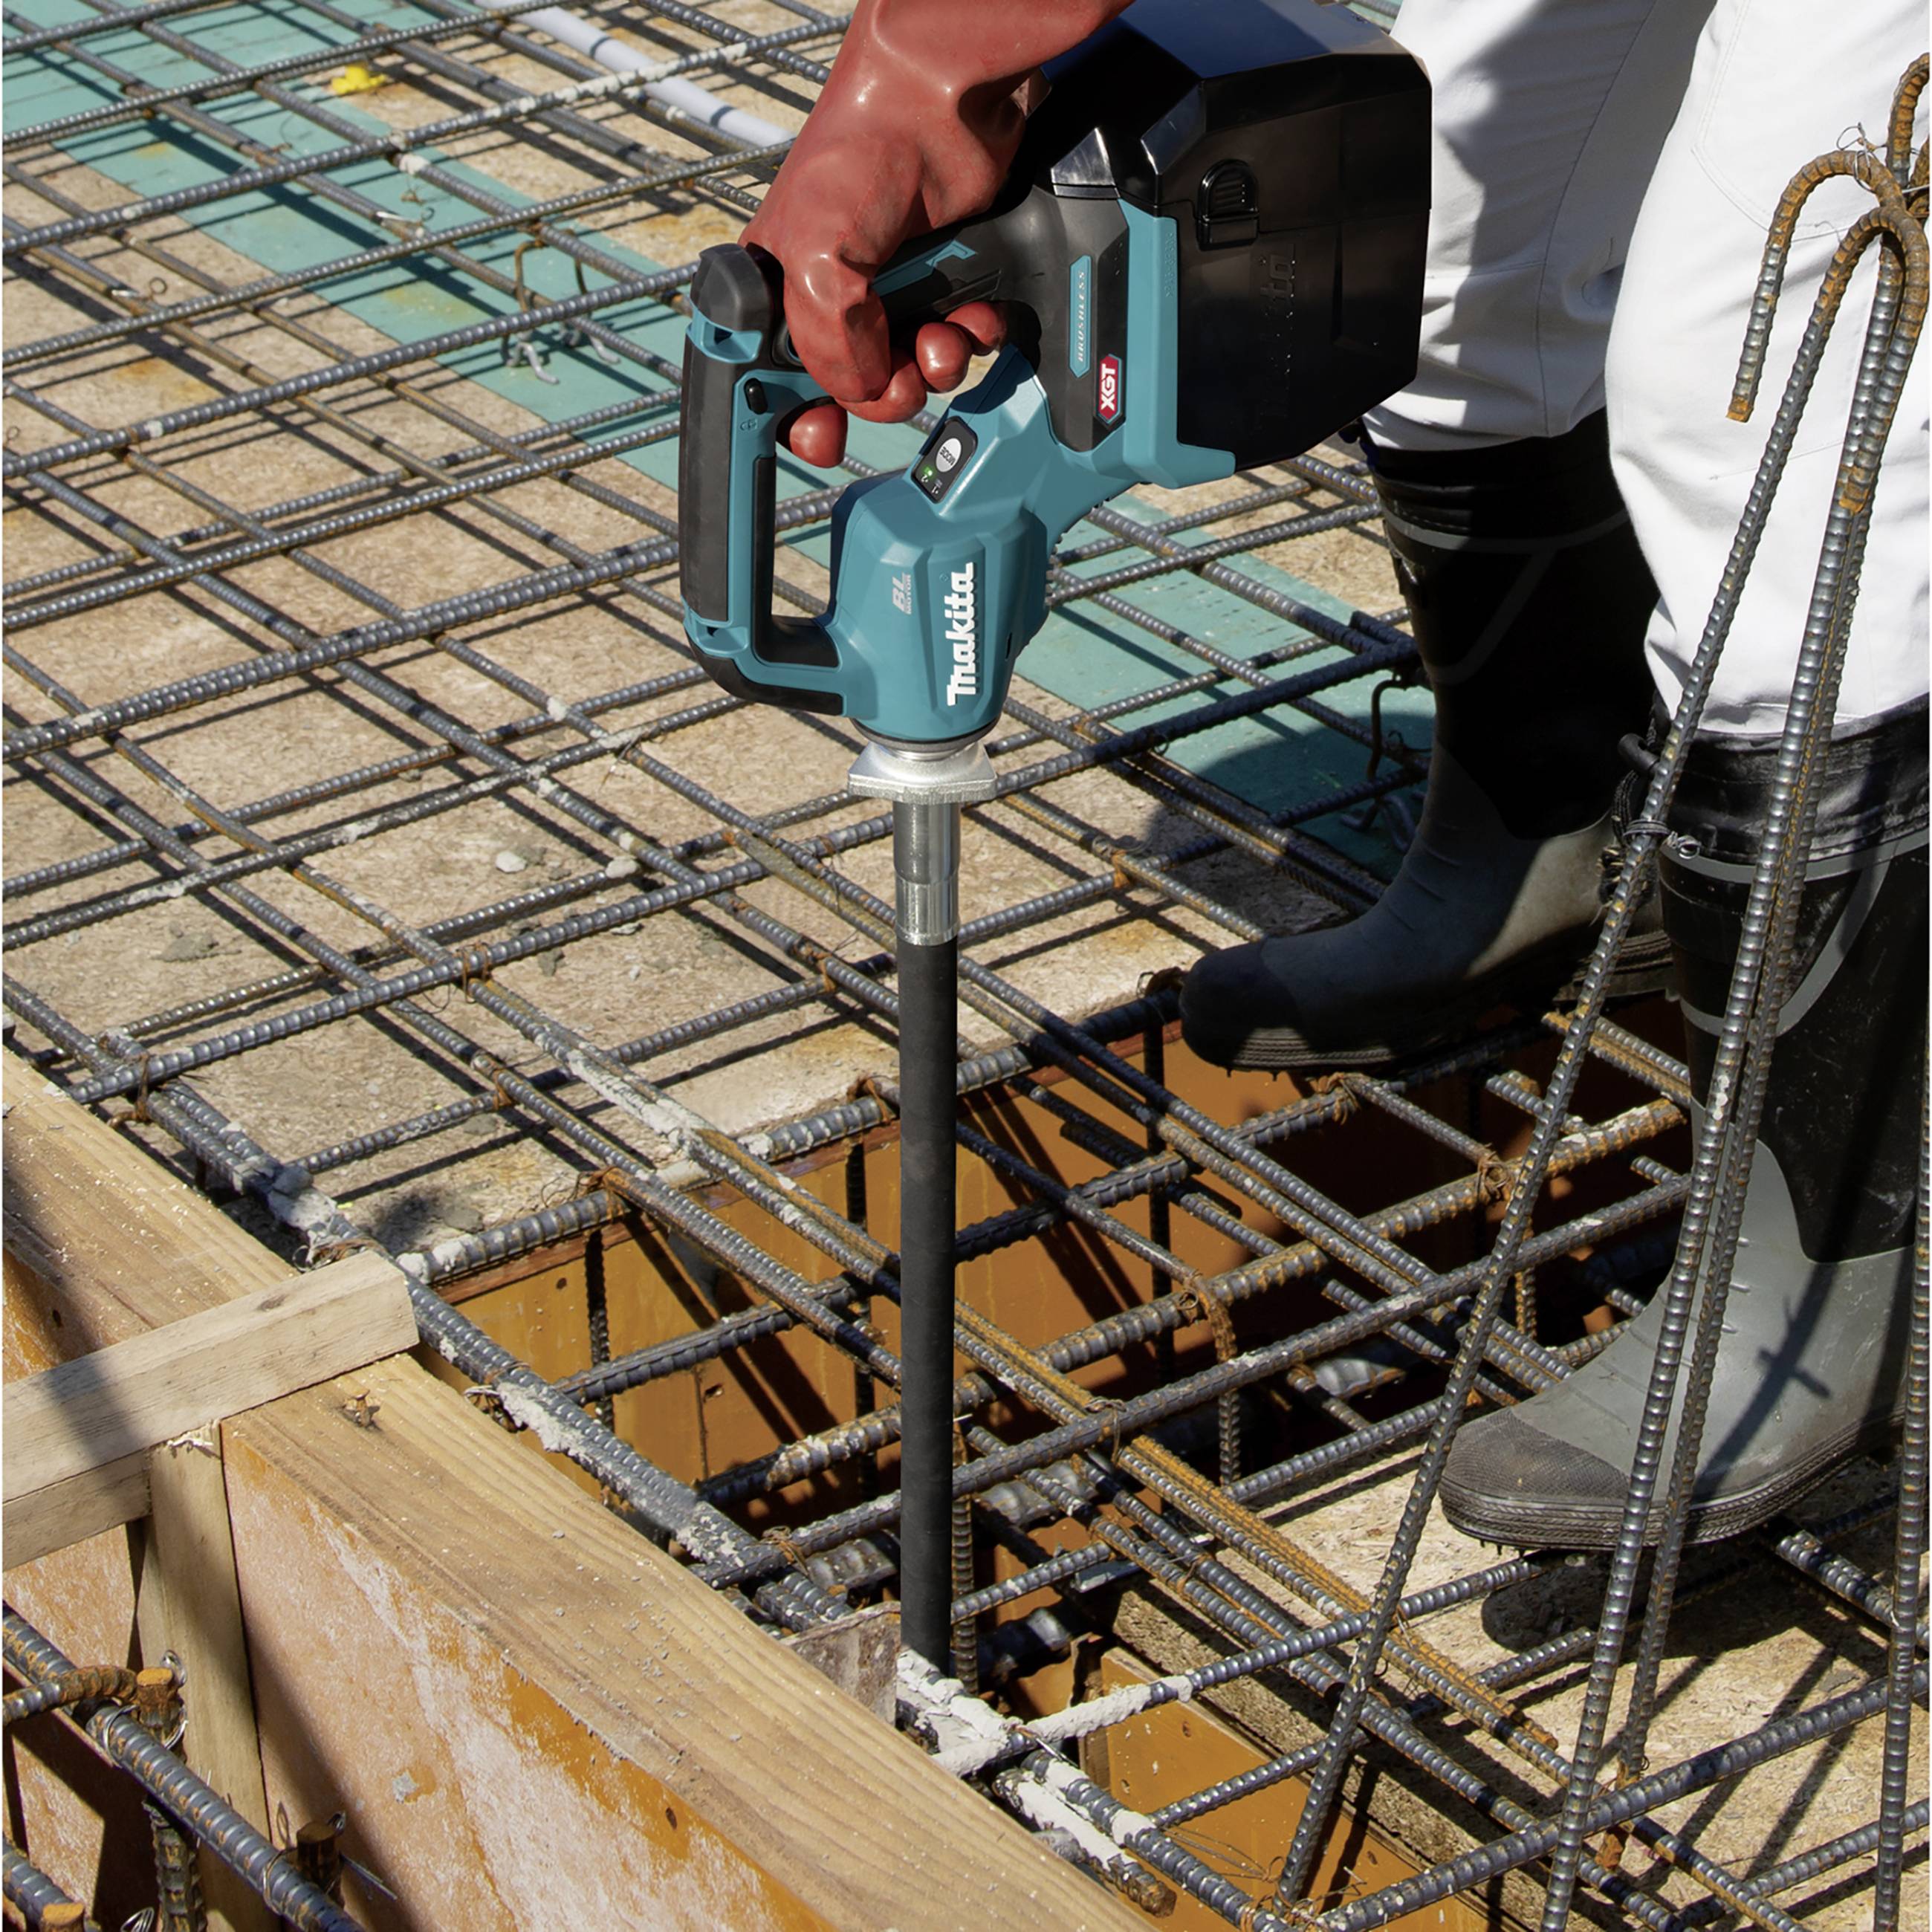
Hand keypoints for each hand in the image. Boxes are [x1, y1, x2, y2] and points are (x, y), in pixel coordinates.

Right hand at [739, 0, 1129, 464]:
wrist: (940, 106)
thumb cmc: (857, 157)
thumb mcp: (816, 263)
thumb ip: (827, 347)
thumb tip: (862, 392)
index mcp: (774, 299)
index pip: (767, 385)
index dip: (789, 422)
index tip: (817, 439)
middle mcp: (828, 303)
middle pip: (850, 394)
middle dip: (880, 396)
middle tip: (895, 378)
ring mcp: (887, 297)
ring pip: (911, 375)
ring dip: (933, 369)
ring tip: (938, 336)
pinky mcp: (940, 288)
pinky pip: (958, 347)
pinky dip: (970, 342)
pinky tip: (969, 316)